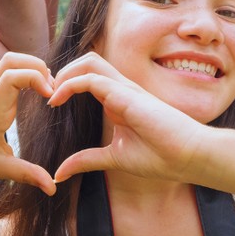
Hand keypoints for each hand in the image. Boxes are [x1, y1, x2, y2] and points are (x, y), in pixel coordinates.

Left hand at [0, 53, 56, 194]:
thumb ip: (26, 175)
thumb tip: (53, 187)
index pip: (10, 78)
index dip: (34, 78)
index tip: (50, 96)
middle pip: (9, 62)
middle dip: (35, 66)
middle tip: (52, 87)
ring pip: (6, 64)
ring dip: (30, 68)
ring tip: (47, 88)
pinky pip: (6, 75)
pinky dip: (25, 75)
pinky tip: (37, 91)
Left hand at [50, 52, 209, 183]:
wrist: (189, 156)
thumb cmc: (160, 156)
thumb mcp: (113, 158)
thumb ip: (86, 160)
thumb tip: (59, 172)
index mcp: (118, 100)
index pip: (88, 77)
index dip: (65, 83)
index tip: (49, 101)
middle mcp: (120, 90)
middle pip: (87, 62)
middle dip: (62, 72)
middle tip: (45, 92)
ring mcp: (124, 89)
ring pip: (89, 63)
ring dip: (64, 73)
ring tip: (49, 93)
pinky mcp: (126, 94)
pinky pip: (92, 79)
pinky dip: (70, 84)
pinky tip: (56, 100)